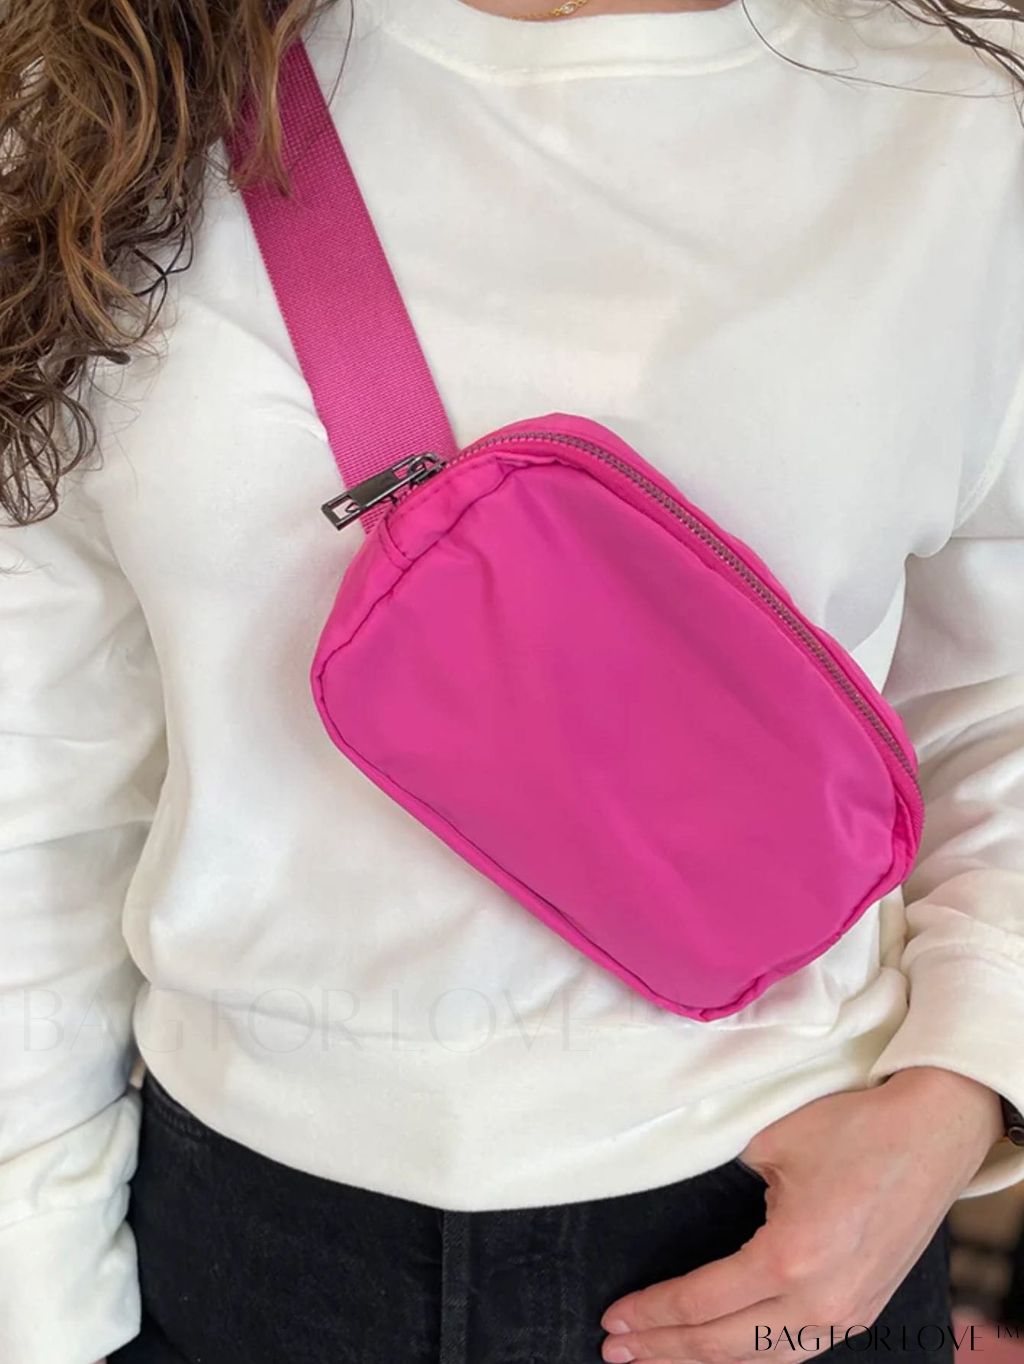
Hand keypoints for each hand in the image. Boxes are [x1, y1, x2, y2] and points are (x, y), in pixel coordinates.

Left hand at [600, 1066, 1002, 1363]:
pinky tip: (721, 1350)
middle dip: (665, 1349)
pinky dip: (751, 1356)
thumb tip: (693, 1214)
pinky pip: (796, 1350)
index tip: (613, 1318)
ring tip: (657, 1358)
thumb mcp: (769, 1146)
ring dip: (704, 1361)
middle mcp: (821, 1300)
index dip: (653, 1314)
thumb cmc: (853, 1129)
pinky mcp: (863, 1309)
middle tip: (615, 1349)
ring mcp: (848, 1313)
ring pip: (763, 1360)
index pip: (702, 1303)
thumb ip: (727, 1188)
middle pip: (725, 1345)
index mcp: (789, 1258)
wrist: (932, 1131)